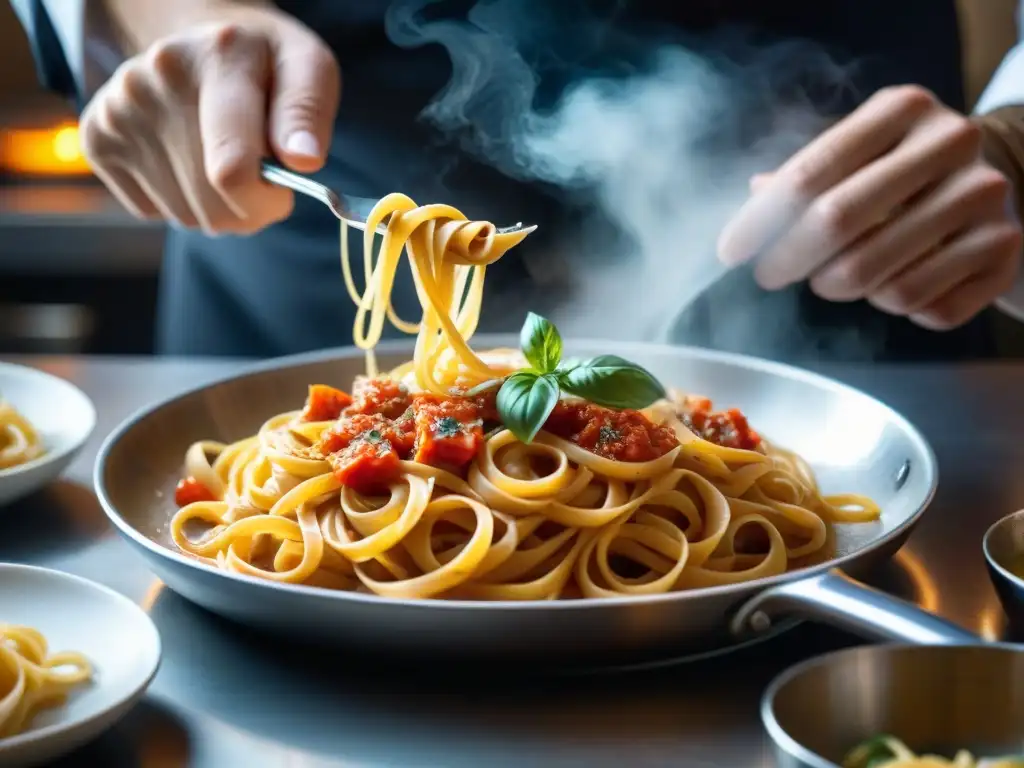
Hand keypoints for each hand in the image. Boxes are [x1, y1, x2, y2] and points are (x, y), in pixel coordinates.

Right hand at [79, 5, 340, 234]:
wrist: (201, 47)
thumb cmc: (265, 65)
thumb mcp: (307, 67)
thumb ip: (307, 113)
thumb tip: (303, 161)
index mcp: (219, 58)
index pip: (232, 167)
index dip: (265, 200)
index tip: (281, 192)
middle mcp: (157, 79)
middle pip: (212, 203)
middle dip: (249, 208)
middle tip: (261, 177)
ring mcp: (120, 110)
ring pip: (185, 215)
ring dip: (217, 208)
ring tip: (225, 161)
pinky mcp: (98, 138)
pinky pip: (154, 213)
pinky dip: (182, 202)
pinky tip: (191, 161)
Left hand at [717, 85, 1022, 329]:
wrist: (1006, 176)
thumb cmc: (905, 168)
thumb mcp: (859, 151)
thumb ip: (804, 174)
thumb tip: (751, 195)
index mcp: (903, 109)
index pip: (809, 174)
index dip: (760, 221)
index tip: (730, 252)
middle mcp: (951, 145)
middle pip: (837, 223)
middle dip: (788, 260)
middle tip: (770, 274)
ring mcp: (985, 200)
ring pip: (880, 280)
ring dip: (844, 288)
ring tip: (842, 275)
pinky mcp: (1006, 253)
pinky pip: (926, 309)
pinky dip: (902, 309)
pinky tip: (901, 282)